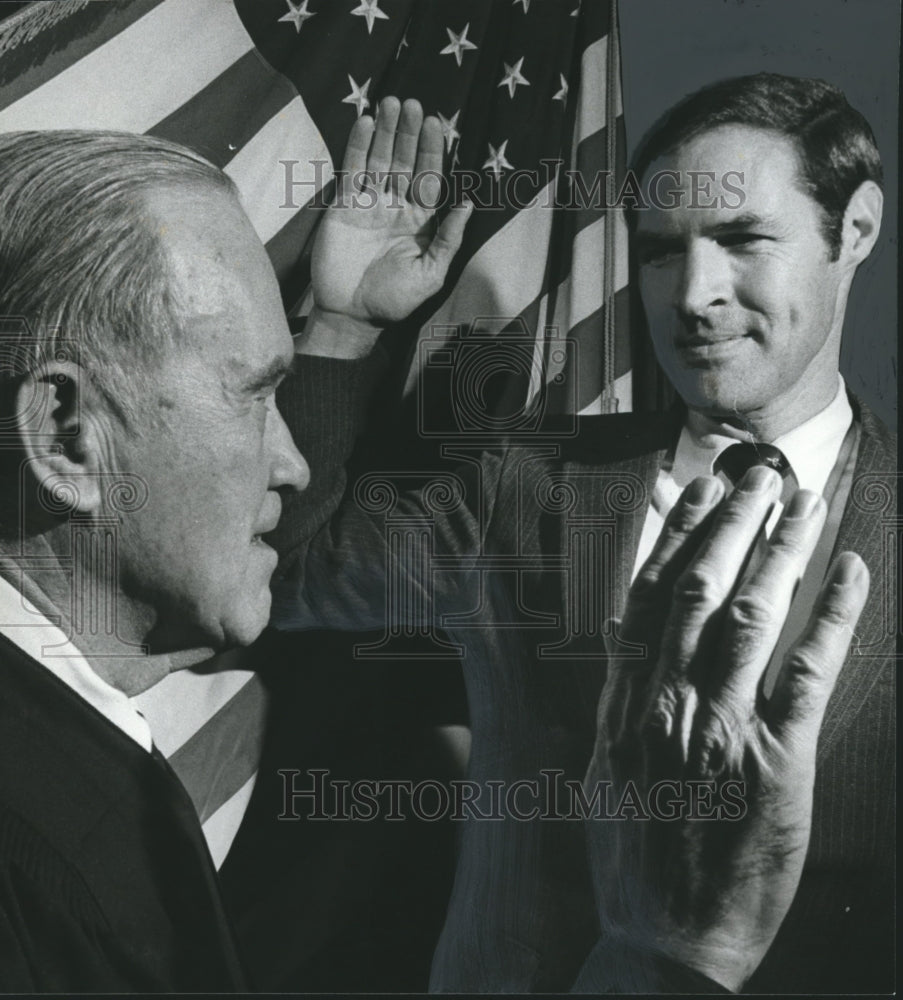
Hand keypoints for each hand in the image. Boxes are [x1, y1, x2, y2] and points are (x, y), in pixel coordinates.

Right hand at [311, 97, 471, 331]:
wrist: (351, 315)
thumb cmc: (394, 300)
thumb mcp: (430, 274)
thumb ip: (448, 239)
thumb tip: (470, 204)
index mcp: (420, 222)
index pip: (429, 178)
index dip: (432, 151)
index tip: (434, 123)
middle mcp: (396, 207)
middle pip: (404, 162)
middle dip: (408, 134)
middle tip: (411, 104)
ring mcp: (369, 205)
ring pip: (379, 160)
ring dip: (384, 132)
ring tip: (389, 103)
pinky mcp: (344, 207)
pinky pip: (352, 171)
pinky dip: (357, 147)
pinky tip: (364, 123)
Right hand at [584, 469, 868, 990]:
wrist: (663, 942)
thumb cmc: (632, 857)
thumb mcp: (600, 770)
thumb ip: (614, 698)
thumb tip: (620, 634)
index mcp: (626, 706)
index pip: (650, 598)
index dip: (677, 538)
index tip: (695, 493)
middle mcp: (670, 705)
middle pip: (702, 591)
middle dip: (732, 524)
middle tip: (757, 475)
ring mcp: (724, 732)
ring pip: (754, 616)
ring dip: (781, 550)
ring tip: (802, 502)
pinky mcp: (779, 765)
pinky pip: (808, 673)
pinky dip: (833, 615)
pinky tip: (851, 572)